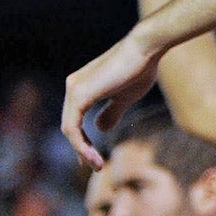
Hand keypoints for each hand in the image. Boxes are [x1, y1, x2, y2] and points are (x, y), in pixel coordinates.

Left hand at [62, 31, 164, 166]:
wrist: (145, 48)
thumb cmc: (140, 68)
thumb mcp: (126, 97)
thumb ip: (112, 112)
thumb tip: (100, 130)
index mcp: (83, 86)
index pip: (76, 120)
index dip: (83, 141)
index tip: (94, 158)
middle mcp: (74, 86)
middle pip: (70, 126)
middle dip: (81, 149)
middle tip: (95, 167)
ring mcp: (74, 90)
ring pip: (70, 129)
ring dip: (82, 151)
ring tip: (97, 165)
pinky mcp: (78, 95)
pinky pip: (73, 128)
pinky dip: (81, 144)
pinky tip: (93, 155)